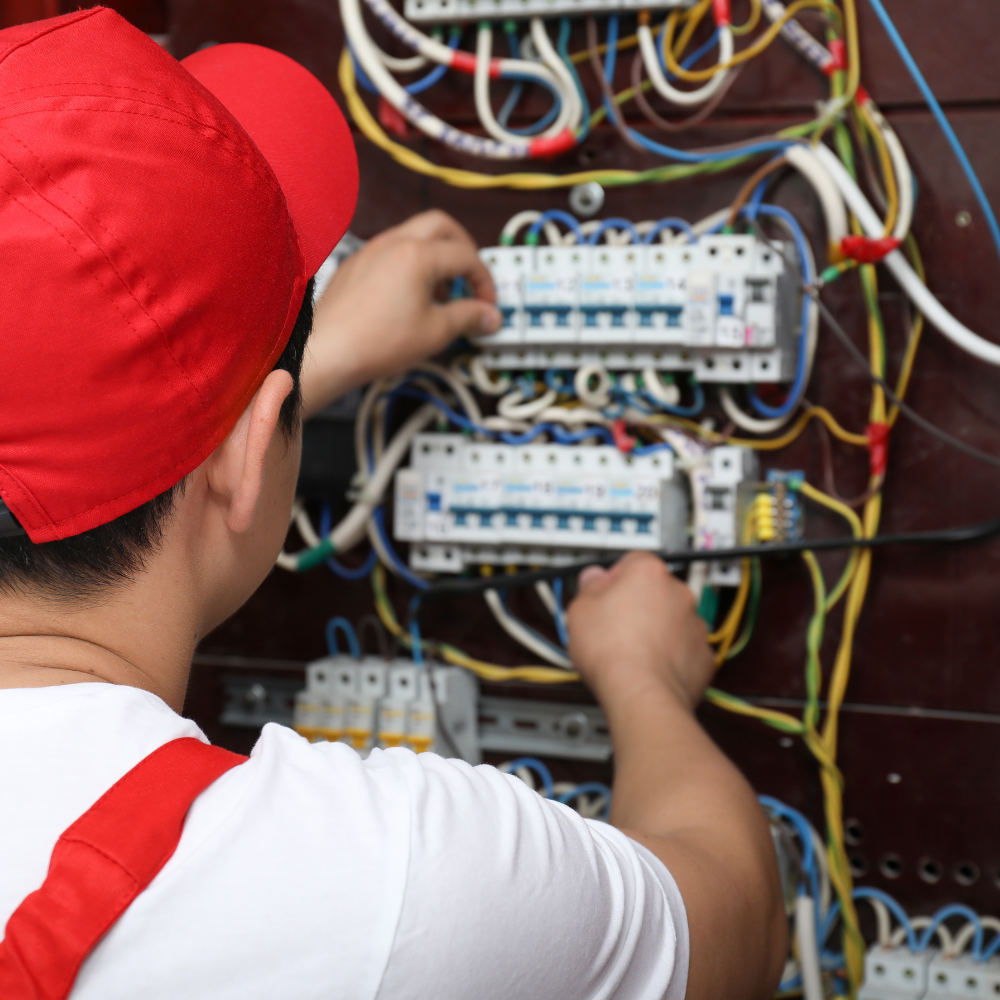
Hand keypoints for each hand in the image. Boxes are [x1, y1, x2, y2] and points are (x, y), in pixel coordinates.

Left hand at [299, 211, 501, 416]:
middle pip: (442, 225)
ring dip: (436, 255)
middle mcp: (393, 243)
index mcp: (418, 254)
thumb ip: (469, 317)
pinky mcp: (355, 264)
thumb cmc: (374, 342)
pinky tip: (410, 296)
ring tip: (440, 292)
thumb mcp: (436, 332)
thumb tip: (489, 316)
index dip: (484, 281)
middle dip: (464, 248)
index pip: (466, 256)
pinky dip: (410, 263)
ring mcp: (371, 250)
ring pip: (414, 234)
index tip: (486, 304)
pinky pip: (391, 250)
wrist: (328, 352)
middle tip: (471, 276)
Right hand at [567, 552, 714, 712]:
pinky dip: (671, 654)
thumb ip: (589, 586)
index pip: (632, 561)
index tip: (603, 594)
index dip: (615, 578)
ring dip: (656, 628)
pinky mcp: (703, 655)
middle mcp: (678, 593)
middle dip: (637, 604)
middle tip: (613, 624)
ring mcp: (695, 624)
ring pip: (672, 619)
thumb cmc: (612, 652)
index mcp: (649, 573)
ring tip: (630, 649)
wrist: (641, 693)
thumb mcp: (580, 610)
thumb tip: (592, 579)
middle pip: (655, 590)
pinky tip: (649, 666)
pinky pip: (685, 647)